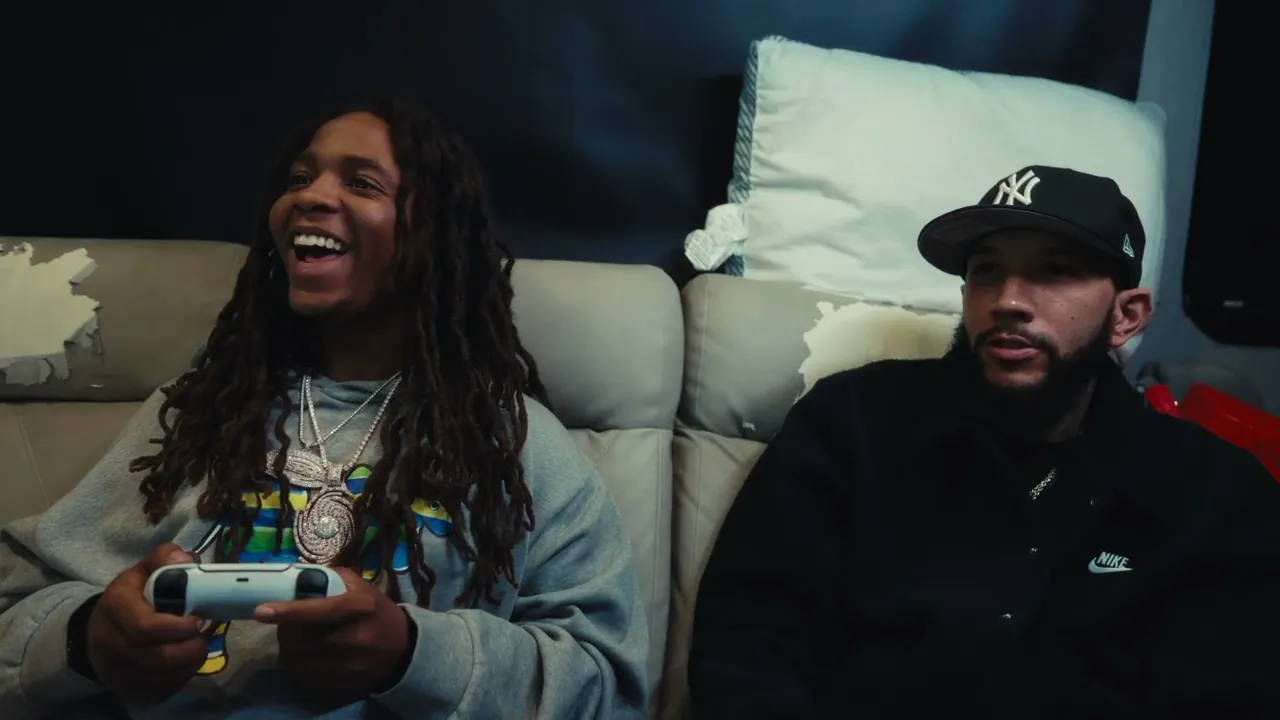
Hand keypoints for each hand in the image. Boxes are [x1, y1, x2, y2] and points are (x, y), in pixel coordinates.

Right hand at [86, 543, 207, 695]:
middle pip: (157, 655)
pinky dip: (181, 676)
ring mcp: (115, 667)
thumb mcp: (143, 570)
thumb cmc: (130, 596)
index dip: (178, 627)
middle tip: (204, 635)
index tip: (198, 619)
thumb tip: (185, 559)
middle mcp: (109, 641)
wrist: (98, 628)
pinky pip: (160, 687)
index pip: (146, 626)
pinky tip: (188, 661)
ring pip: (161, 675)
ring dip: (189, 662)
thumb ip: (163, 558)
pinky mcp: (124, 685)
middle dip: (189, 647)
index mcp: (115, 606)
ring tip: (199, 645)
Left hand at [255, 567, 414, 694]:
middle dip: (285, 630)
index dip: (288, 611)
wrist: (403, 649)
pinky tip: (304, 655)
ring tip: (294, 639)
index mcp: (360, 607)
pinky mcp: (342, 683)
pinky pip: (304, 676)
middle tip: (286, 624)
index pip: (319, 610)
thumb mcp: (361, 588)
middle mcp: (355, 637)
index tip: (261, 611)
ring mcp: (349, 664)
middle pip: (301, 638)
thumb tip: (295, 575)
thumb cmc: (377, 612)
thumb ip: (330, 578)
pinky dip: (297, 665)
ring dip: (288, 648)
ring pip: (298, 660)